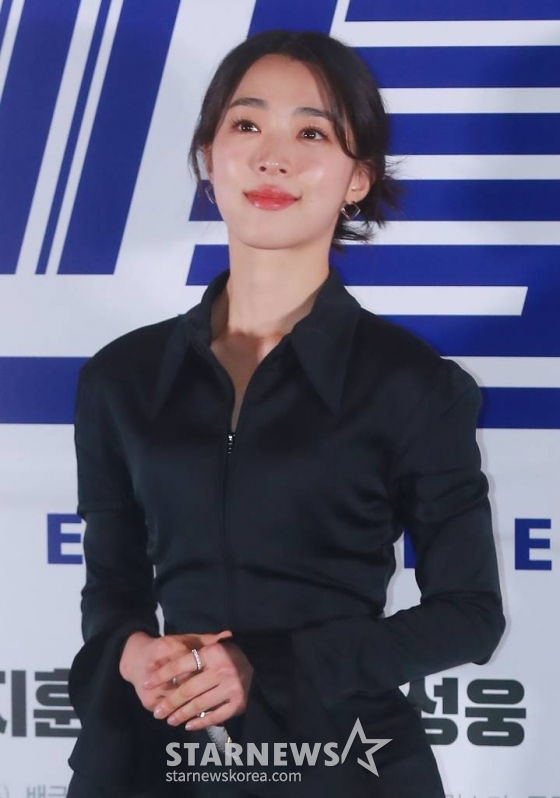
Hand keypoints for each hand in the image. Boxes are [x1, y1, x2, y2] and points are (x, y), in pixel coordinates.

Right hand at [119, 629, 233, 712]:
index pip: (191, 664)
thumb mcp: (185, 639)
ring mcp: (150, 687)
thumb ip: (207, 639)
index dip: (207, 674)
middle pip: (184, 685)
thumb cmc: (166, 648)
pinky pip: (171, 711)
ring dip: (193, 708)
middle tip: (221, 698)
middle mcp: (156, 667)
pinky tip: (197, 719)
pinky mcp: (147, 701)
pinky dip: (183, 715)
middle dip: (202, 693)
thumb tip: (229, 635)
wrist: (135, 659)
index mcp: (167, 648)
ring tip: (213, 710)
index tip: (222, 680)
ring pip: (177, 701)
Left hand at [143, 636, 253, 731]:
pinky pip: (215, 716)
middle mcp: (223, 669)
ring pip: (199, 705)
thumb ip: (195, 648)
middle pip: (188, 689)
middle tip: (157, 712)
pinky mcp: (239, 703)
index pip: (181, 664)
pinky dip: (200, 722)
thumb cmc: (231, 655)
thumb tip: (165, 653)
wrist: (261, 664)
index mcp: (213, 652)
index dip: (161, 674)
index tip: (147, 682)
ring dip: (181, 714)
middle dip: (169, 702)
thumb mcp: (214, 646)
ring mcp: (232, 687)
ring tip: (169, 720)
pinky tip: (188, 725)